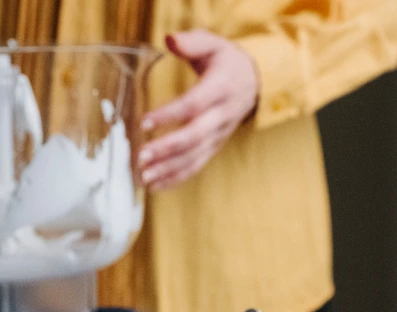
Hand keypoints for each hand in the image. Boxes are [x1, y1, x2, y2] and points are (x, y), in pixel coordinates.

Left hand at [138, 29, 258, 190]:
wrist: (254, 83)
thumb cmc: (226, 63)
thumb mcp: (214, 44)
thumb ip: (192, 42)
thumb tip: (169, 39)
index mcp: (220, 89)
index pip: (193, 105)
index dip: (170, 114)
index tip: (145, 121)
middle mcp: (221, 117)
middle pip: (194, 137)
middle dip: (167, 149)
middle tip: (142, 157)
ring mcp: (218, 136)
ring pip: (194, 157)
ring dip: (169, 170)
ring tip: (145, 177)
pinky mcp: (213, 148)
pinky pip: (196, 166)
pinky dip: (176, 179)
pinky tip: (156, 186)